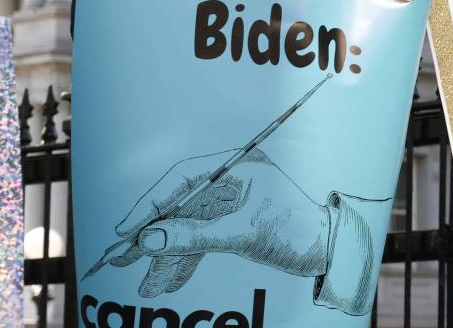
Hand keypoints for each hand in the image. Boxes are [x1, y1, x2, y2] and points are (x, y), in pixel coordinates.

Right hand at [108, 147, 332, 296]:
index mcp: (240, 166)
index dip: (150, 204)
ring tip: (148, 286)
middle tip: (120, 259)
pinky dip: (185, 260)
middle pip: (180, 206)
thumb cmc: (298, 232)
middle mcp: (233, 181)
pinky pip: (200, 240)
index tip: (126, 230)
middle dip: (153, 237)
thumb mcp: (244, 235)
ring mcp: (231, 203)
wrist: (331, 253)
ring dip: (167, 257)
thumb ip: (194, 237)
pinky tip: (167, 282)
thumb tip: (148, 239)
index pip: (183, 178)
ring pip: (187, 228)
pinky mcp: (233, 224)